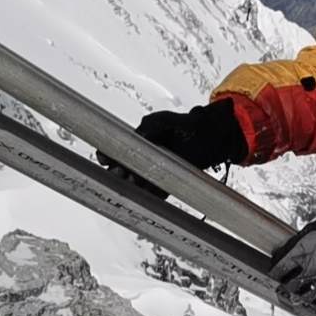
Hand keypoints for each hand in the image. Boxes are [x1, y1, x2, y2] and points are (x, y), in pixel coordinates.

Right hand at [98, 99, 247, 194]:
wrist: (209, 136)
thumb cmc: (184, 125)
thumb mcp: (163, 121)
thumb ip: (149, 127)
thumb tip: (140, 135)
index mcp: (136, 142)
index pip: (114, 151)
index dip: (107, 156)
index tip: (106, 159)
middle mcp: (142, 159)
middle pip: (122, 170)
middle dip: (118, 172)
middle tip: (119, 173)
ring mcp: (153, 171)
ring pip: (137, 182)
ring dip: (133, 185)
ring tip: (134, 182)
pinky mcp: (166, 182)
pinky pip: (156, 192)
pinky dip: (152, 194)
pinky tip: (150, 192)